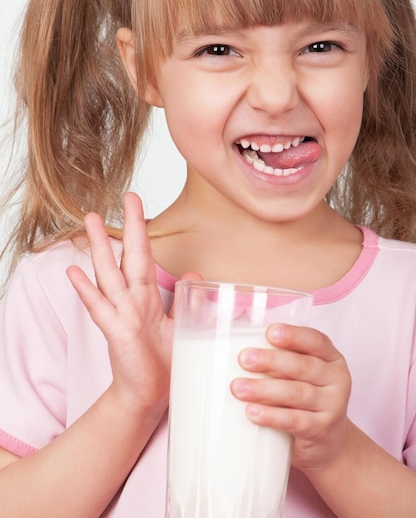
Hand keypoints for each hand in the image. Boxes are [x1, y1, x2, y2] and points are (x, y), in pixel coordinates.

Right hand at [67, 192, 195, 418]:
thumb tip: (195, 274)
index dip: (143, 229)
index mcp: (147, 297)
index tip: (138, 204)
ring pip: (109, 274)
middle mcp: (132, 300)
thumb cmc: (161, 362)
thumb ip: (186, 299)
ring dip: (99, 247)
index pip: (144, 255)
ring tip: (90, 220)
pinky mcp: (116, 333)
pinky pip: (100, 308)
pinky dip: (87, 291)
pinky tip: (74, 273)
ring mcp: (121, 315)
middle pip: (128, 255)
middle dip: (129, 225)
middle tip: (127, 195)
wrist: (148, 396)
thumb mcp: (180, 325)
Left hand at [230, 324, 351, 472]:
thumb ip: (281, 359)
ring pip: (296, 393)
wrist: (330, 444)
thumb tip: (235, 344)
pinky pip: (295, 421)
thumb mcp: (303, 375)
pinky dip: (272, 416)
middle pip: (302, 366)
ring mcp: (332, 406)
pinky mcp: (322, 430)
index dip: (293, 335)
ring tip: (238, 388)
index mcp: (331, 358)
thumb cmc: (306, 399)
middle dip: (270, 361)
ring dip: (264, 389)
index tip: (270, 332)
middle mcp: (336, 379)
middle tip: (243, 359)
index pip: (316, 341)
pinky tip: (252, 412)